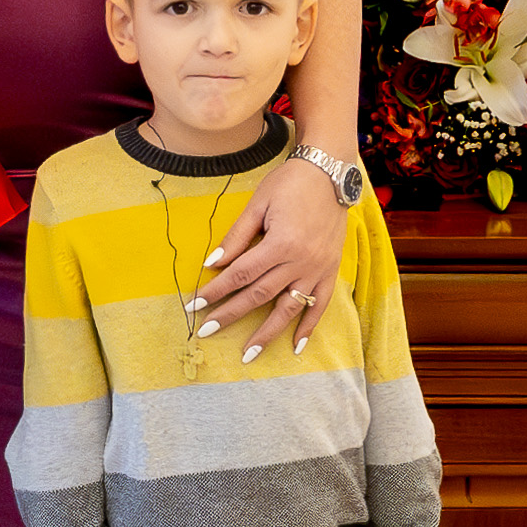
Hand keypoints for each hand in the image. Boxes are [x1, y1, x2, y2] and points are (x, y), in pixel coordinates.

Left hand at [196, 155, 344, 360]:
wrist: (330, 173)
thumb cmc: (290, 183)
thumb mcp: (258, 204)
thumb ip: (236, 238)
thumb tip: (212, 264)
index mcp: (280, 243)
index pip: (240, 275)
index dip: (215, 292)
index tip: (195, 306)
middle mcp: (300, 261)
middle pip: (259, 295)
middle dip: (231, 315)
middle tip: (207, 332)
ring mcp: (318, 268)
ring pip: (289, 308)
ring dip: (267, 333)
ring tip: (248, 353)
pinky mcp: (331, 270)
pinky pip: (320, 304)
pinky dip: (309, 326)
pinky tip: (296, 346)